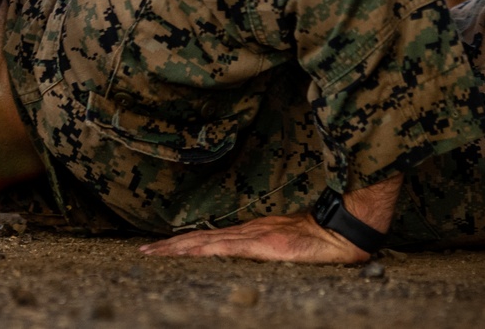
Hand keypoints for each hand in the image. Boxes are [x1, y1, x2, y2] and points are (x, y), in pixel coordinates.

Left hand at [138, 213, 370, 263]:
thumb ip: (263, 248)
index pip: (208, 239)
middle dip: (169, 247)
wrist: (342, 230)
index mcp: (249, 234)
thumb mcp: (284, 245)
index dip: (182, 243)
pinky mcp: (264, 245)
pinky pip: (229, 248)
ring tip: (152, 254)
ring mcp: (253, 238)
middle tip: (143, 253)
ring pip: (206, 242)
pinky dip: (205, 249)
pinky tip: (188, 252)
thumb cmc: (318, 238)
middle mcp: (246, 233)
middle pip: (199, 239)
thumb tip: (246, 255)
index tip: (158, 249)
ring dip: (177, 249)